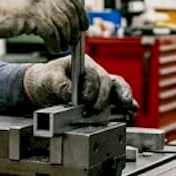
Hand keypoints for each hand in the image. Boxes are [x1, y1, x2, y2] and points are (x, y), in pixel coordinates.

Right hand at [0, 0, 88, 52]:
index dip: (79, 11)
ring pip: (63, 22)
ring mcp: (36, 0)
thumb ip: (40, 0)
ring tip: (62, 46)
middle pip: (70, 9)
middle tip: (74, 40)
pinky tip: (53, 48)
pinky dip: (56, 43)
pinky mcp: (30, 15)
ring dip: (66, 38)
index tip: (81, 24)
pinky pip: (52, 33)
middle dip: (75, 27)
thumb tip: (62, 15)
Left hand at [23, 55, 137, 112]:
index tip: (84, 99)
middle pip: (107, 82)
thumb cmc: (47, 79)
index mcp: (83, 64)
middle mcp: (95, 73)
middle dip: (101, 98)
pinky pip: (118, 98)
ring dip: (123, 97)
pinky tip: (132, 110)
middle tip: (90, 111)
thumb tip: (71, 93)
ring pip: (118, 87)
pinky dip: (126, 103)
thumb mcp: (48, 79)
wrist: (43, 88)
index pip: (93, 74)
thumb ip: (59, 84)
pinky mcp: (102, 97)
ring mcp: (101, 85)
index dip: (91, 86)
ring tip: (127, 107)